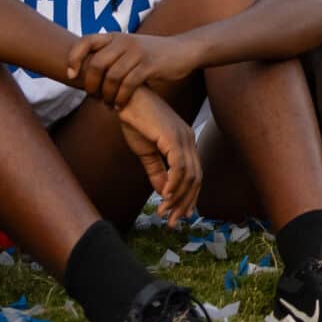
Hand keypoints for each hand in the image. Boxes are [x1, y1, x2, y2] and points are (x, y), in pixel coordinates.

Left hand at [68, 30, 196, 107]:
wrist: (183, 50)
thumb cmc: (153, 54)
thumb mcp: (130, 48)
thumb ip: (112, 56)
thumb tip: (87, 72)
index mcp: (116, 36)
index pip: (86, 41)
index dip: (73, 57)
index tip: (71, 75)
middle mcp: (124, 41)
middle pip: (96, 64)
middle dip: (90, 84)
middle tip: (93, 97)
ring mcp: (137, 52)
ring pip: (111, 77)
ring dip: (106, 95)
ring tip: (108, 104)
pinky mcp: (149, 65)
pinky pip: (128, 84)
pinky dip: (121, 98)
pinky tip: (121, 106)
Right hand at [117, 90, 202, 221]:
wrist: (125, 99)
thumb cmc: (135, 121)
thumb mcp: (147, 152)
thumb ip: (157, 172)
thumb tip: (164, 193)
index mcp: (185, 142)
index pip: (194, 175)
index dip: (187, 197)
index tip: (176, 215)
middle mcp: (189, 140)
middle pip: (195, 179)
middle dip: (185, 203)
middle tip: (172, 222)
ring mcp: (183, 137)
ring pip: (189, 176)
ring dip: (178, 197)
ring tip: (165, 212)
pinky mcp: (173, 137)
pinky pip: (178, 167)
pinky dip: (174, 184)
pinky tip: (165, 196)